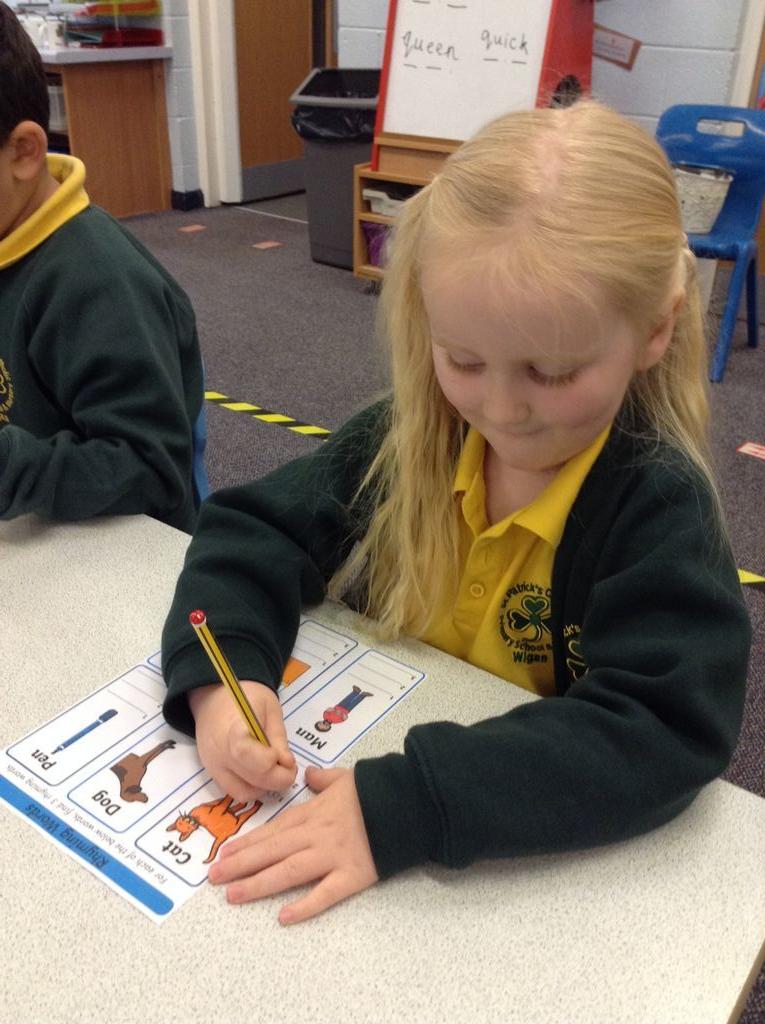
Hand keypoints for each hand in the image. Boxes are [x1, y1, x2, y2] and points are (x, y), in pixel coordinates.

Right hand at [189, 681, 296, 799]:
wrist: (214, 696)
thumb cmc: (246, 697)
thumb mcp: (270, 708)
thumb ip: (278, 737)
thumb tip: (288, 764)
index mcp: (232, 729)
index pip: (245, 753)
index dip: (269, 760)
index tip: (281, 755)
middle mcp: (219, 753)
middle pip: (250, 780)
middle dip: (278, 779)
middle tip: (289, 767)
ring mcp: (213, 766)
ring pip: (243, 793)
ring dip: (265, 787)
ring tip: (274, 769)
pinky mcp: (213, 773)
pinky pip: (235, 790)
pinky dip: (252, 787)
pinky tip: (260, 772)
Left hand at [208, 765, 378, 923]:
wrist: (407, 802)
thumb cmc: (375, 789)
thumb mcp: (345, 777)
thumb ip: (323, 780)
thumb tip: (308, 776)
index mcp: (313, 812)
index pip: (273, 830)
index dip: (247, 842)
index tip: (223, 853)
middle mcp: (316, 835)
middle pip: (272, 851)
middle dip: (241, 864)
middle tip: (213, 877)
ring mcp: (332, 856)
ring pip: (288, 871)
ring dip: (258, 884)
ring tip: (233, 895)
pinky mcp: (353, 875)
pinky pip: (325, 894)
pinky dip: (305, 906)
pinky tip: (283, 917)